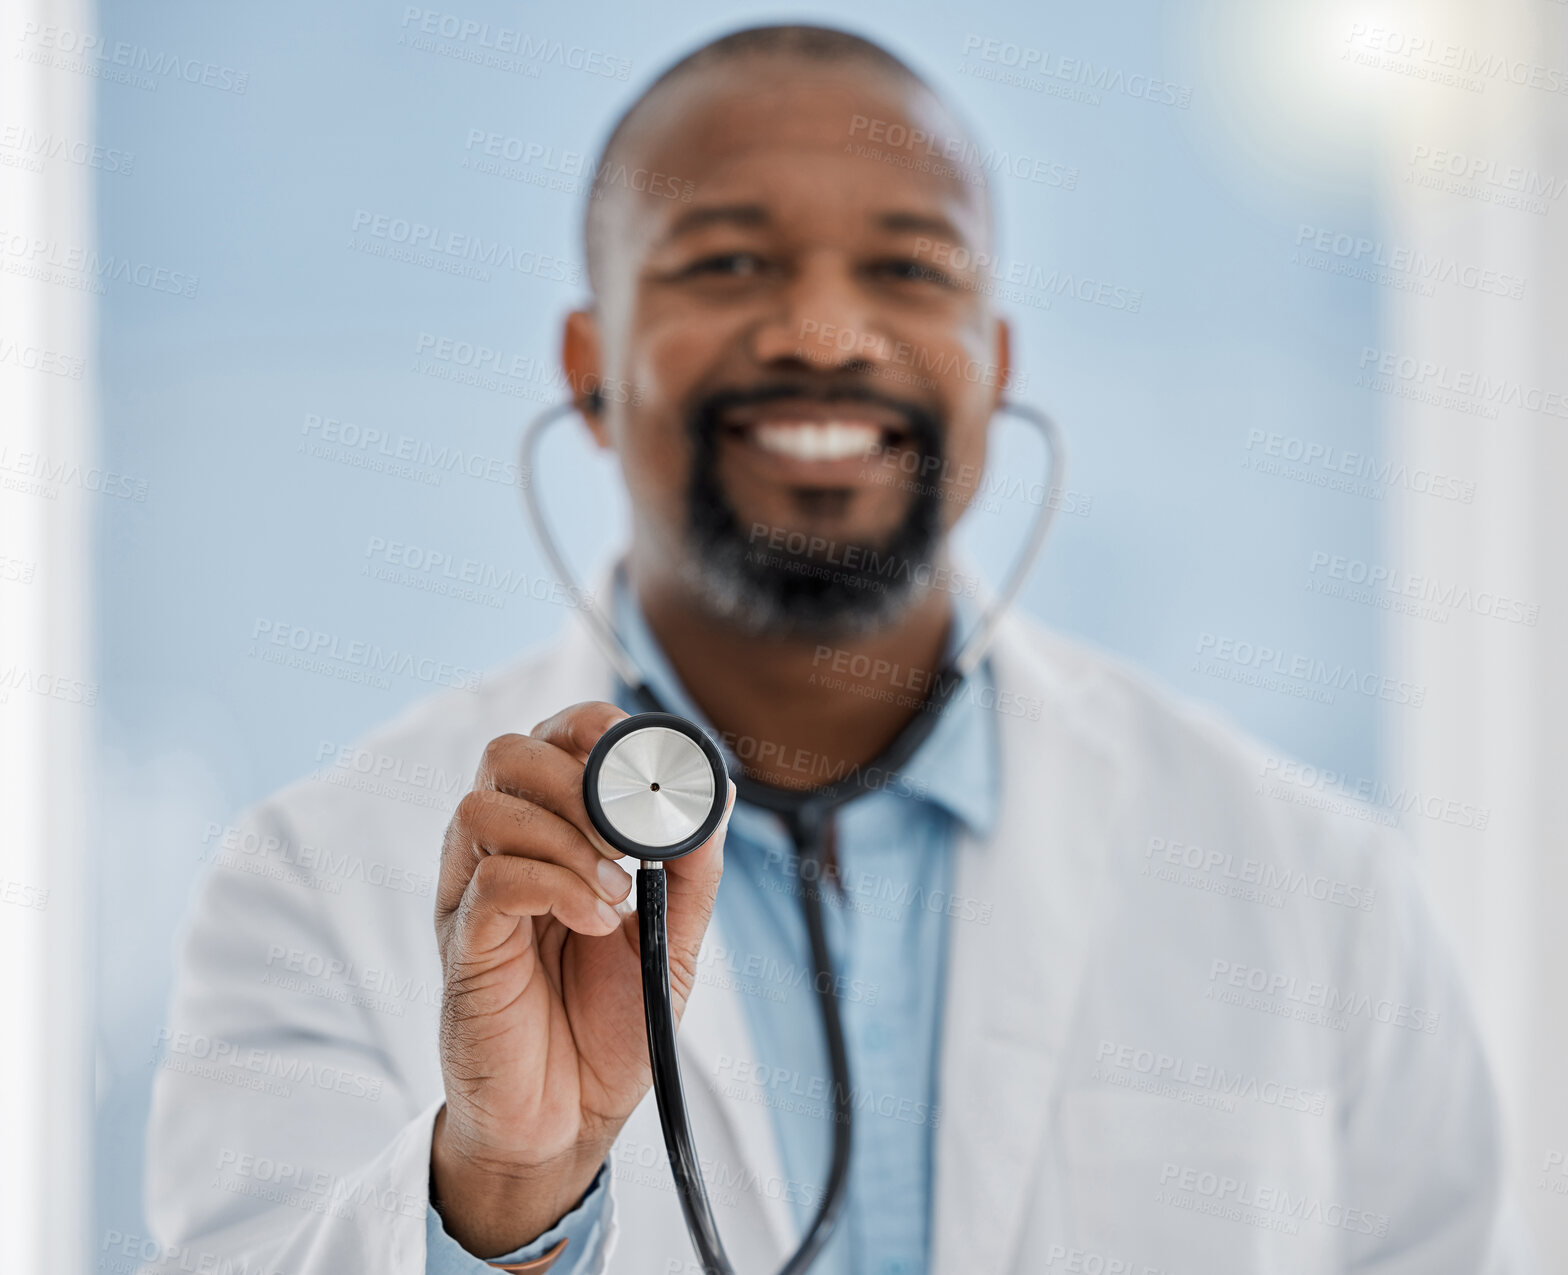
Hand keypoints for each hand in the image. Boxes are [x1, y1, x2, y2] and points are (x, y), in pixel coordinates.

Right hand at [430, 701, 734, 1257]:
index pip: (553, 737)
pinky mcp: (462, 946)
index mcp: (548, 833)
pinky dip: (557, 887)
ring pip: (485, 807)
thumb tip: (718, 789)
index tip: (650, 766)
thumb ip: (692, 864)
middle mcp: (501, 851)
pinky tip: (596, 922)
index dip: (597, 730)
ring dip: (567, 837)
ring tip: (617, 891)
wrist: (572, 1118)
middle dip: (579, 777)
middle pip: (507, 753)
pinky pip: (491, 882)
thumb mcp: (673, 935)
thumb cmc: (612, 1022)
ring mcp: (472, 896)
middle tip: (630, 833)